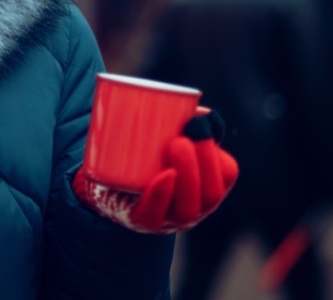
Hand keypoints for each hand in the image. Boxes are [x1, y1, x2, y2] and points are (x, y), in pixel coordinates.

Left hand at [73, 113, 238, 233]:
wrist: (106, 182)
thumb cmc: (144, 156)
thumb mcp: (165, 137)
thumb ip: (183, 121)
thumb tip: (203, 112)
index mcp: (205, 185)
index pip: (226, 174)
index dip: (218, 150)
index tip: (198, 122)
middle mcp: (193, 207)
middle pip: (210, 193)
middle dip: (203, 161)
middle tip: (184, 134)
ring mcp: (168, 219)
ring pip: (188, 208)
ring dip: (187, 175)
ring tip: (176, 145)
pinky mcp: (140, 221)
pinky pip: (153, 215)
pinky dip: (161, 195)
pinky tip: (165, 175)